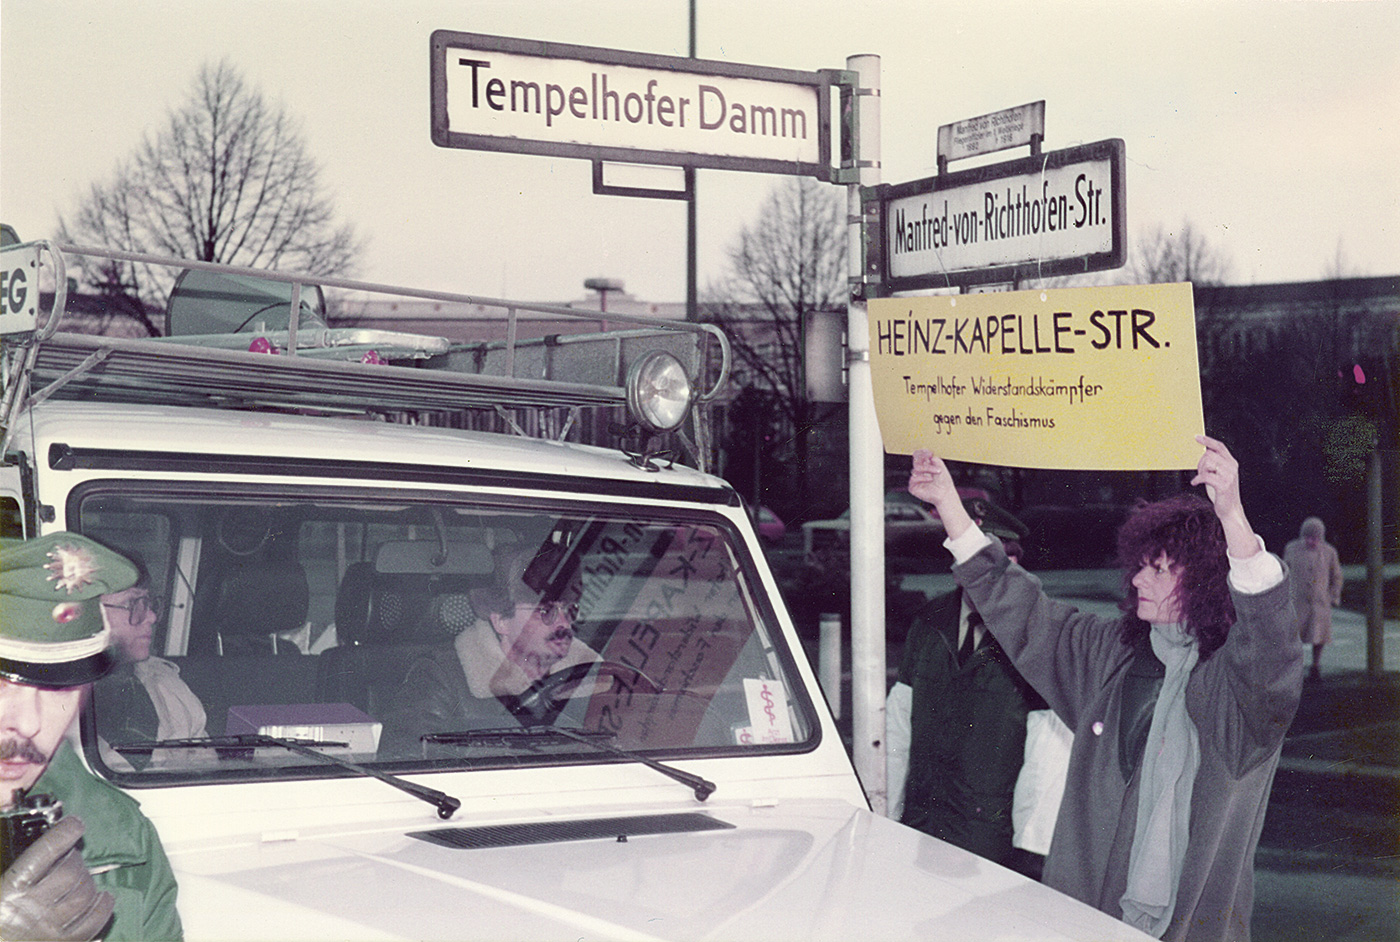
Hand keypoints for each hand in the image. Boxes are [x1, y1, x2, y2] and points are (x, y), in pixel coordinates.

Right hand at [0, 815, 113, 940]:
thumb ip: (15, 868)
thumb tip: (44, 852)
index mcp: (9, 890)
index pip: (44, 852)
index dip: (63, 834)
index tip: (75, 823)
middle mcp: (31, 908)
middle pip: (70, 872)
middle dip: (75, 859)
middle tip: (72, 857)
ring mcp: (49, 928)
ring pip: (84, 896)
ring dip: (89, 882)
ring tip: (84, 877)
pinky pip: (91, 924)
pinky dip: (103, 908)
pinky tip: (104, 898)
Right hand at [908, 449, 973, 539]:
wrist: (945, 493)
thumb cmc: (944, 482)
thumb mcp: (941, 467)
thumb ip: (934, 459)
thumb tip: (928, 455)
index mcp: (925, 466)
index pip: (919, 457)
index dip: (922, 453)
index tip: (929, 452)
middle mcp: (920, 472)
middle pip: (916, 461)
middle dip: (923, 458)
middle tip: (931, 458)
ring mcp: (916, 479)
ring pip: (916, 468)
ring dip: (927, 469)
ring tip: (937, 472)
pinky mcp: (913, 487)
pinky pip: (913, 479)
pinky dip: (922, 478)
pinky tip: (930, 479)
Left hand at [1191, 434, 1241, 518]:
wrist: (1231, 510)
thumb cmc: (1221, 492)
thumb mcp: (1219, 474)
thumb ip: (1214, 463)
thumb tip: (1202, 453)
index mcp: (1232, 463)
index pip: (1220, 446)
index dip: (1208, 440)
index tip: (1196, 437)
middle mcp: (1232, 467)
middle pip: (1210, 454)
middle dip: (1200, 462)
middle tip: (1200, 472)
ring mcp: (1229, 476)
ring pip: (1207, 463)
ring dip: (1200, 471)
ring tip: (1201, 479)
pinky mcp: (1224, 485)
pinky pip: (1205, 476)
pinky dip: (1197, 479)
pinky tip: (1195, 483)